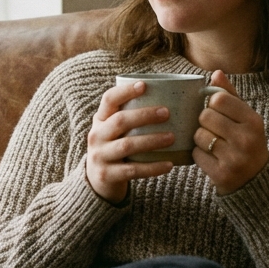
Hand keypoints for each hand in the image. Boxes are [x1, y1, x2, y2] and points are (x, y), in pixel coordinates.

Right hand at [85, 80, 176, 203]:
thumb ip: (130, 118)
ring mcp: (99, 156)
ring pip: (127, 145)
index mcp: (100, 120)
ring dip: (151, 140)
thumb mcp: (114, 131)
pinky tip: (169, 164)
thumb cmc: (115, 148)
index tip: (144, 85)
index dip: (125, 91)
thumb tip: (170, 101)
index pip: (109, 100)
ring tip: (172, 137)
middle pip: (120, 121)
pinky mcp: (107, 175)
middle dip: (144, 115)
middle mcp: (96, 136)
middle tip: (167, 113)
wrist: (97, 181)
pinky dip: (152, 167)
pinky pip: (133, 170)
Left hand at [192, 70, 268, 194]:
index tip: (217, 111)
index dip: (212, 104)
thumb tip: (216, 73)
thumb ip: (230, 95)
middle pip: (205, 116)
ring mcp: (234, 158)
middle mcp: (246, 140)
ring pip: (198, 135)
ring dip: (201, 139)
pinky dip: (200, 154)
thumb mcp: (245, 117)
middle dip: (205, 122)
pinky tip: (212, 157)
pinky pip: (196, 154)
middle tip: (214, 129)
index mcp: (253, 122)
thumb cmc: (247, 141)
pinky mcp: (221, 174)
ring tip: (213, 144)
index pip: (218, 99)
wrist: (256, 179)